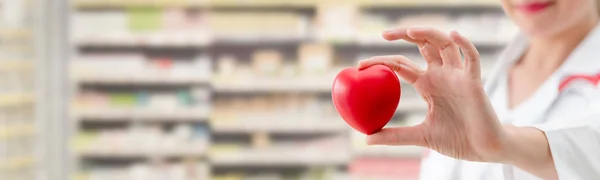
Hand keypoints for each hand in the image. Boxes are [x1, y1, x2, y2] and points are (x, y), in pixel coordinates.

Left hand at [359, 28, 507, 161]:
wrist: (484, 149)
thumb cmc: (457, 139)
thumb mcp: (420, 136)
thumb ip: (395, 136)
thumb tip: (367, 139)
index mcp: (427, 84)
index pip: (401, 65)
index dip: (382, 61)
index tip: (360, 65)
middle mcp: (441, 75)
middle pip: (423, 45)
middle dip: (404, 35)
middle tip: (384, 34)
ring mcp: (458, 76)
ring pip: (444, 44)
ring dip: (429, 34)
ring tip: (411, 31)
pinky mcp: (474, 82)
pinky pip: (472, 58)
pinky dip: (465, 44)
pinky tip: (453, 35)